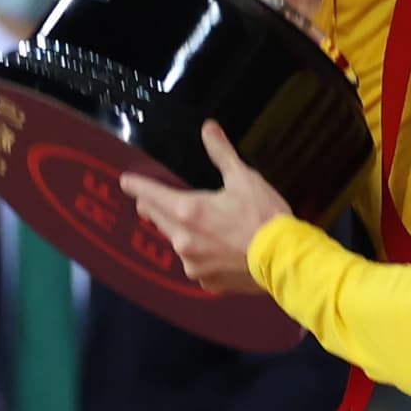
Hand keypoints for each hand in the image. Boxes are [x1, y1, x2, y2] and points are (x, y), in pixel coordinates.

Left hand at [120, 122, 288, 293]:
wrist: (284, 259)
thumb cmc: (264, 215)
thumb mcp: (244, 178)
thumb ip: (221, 153)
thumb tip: (208, 128)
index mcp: (188, 210)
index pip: (151, 194)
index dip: (137, 186)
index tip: (126, 181)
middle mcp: (183, 240)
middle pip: (158, 218)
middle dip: (154, 207)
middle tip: (152, 199)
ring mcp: (192, 265)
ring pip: (177, 242)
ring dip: (180, 231)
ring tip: (196, 225)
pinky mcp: (206, 282)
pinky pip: (196, 264)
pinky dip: (202, 254)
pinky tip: (218, 249)